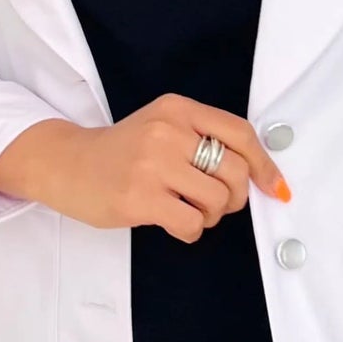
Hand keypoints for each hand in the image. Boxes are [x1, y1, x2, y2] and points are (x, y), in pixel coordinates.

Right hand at [0, 93, 291, 238]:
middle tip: (216, 203)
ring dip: (209, 216)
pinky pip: (191, 224)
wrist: (67, 163)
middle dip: (235, 197)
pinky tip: (173, 223)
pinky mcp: (138, 198)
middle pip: (236, 171)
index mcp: (178, 109)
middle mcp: (167, 131)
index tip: (275, 187)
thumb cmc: (123, 151)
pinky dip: (190, 232)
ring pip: (217, 201)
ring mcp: (152, 165)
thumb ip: (204, 140)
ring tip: (187, 210)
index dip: (265, 165)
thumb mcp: (163, 127)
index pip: (240, 133)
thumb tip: (260, 176)